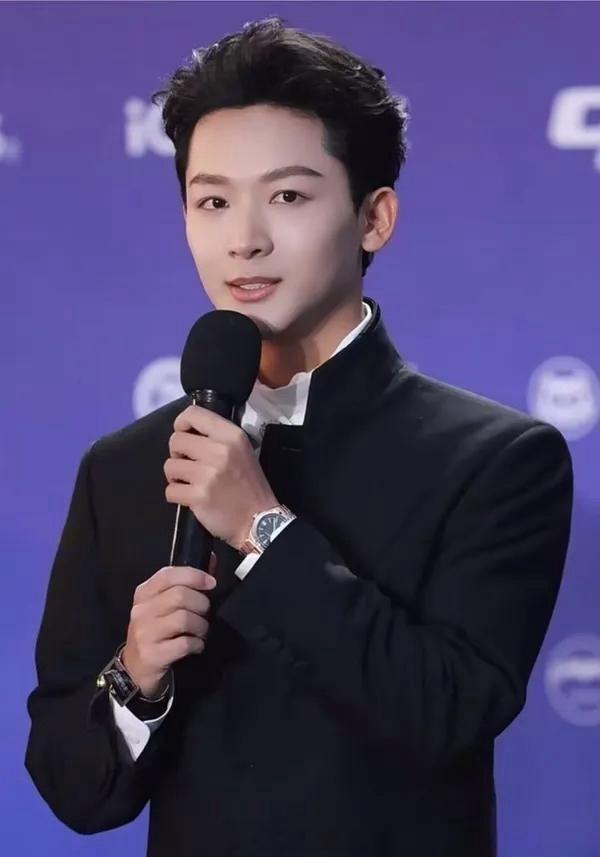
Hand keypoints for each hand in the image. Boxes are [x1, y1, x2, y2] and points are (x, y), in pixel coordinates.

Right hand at [121, 555, 216, 697]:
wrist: (135, 670)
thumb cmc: (155, 632)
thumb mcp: (163, 605)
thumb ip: (185, 583)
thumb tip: (212, 559)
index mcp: (143, 593)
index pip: (168, 574)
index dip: (193, 575)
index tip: (211, 583)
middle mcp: (141, 611)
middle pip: (180, 596)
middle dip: (201, 604)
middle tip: (204, 614)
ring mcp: (145, 633)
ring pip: (185, 619)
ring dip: (201, 626)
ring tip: (200, 632)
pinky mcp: (152, 655)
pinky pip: (185, 644)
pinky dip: (197, 644)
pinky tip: (195, 646)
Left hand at [164, 404, 278, 549]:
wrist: (259, 520)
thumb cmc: (249, 485)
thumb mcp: (242, 450)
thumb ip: (217, 437)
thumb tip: (187, 431)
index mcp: (231, 435)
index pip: (193, 414)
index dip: (181, 424)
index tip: (186, 437)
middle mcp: (220, 450)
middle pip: (175, 440)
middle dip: (178, 454)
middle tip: (190, 465)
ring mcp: (208, 474)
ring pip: (169, 466)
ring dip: (176, 476)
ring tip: (191, 483)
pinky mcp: (199, 496)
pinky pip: (170, 490)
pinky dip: (177, 496)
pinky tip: (191, 498)